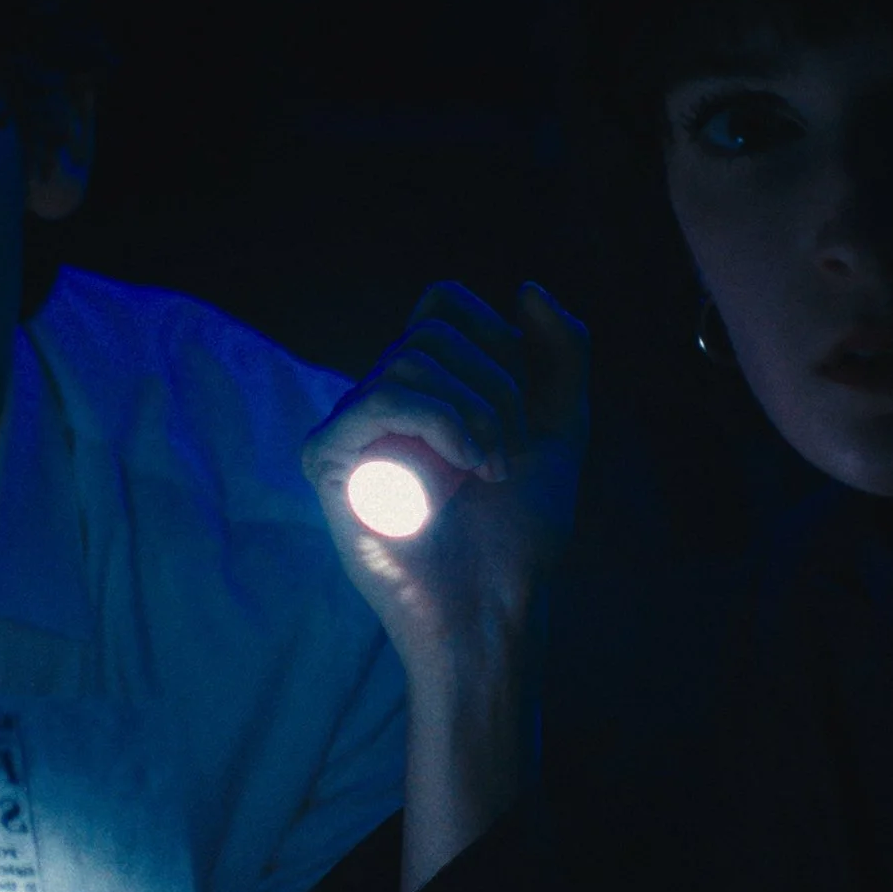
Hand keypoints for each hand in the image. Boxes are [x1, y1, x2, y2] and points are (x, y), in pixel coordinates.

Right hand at [304, 282, 589, 890]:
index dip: (494, 338)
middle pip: (431, 330)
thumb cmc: (523, 532)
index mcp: (431, 387)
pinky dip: (435, 425)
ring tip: (489, 470)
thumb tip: (524, 286)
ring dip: (473, 413)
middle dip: (494, 387)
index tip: (521, 410)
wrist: (497, 605)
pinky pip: (375, 401)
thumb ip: (560, 352)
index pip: (442, 304)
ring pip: (408, 361)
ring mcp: (354, 430)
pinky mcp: (329, 462)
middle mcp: (385, 401)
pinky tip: (459, 472)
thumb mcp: (563, 428)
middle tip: (508, 455)